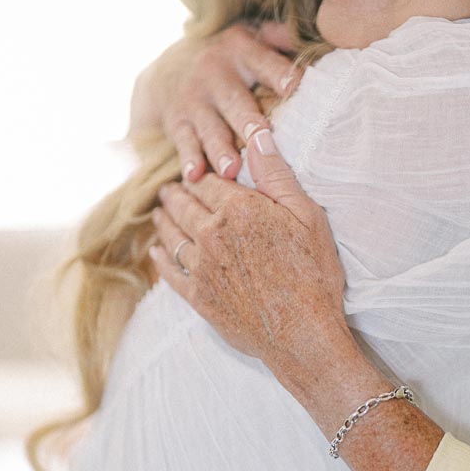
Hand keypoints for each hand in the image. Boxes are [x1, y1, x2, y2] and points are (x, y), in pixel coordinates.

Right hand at [129, 22, 301, 182]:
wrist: (168, 67)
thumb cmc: (227, 57)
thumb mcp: (249, 36)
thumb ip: (279, 36)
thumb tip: (322, 31)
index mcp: (240, 50)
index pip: (263, 61)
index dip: (278, 73)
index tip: (293, 86)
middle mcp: (215, 73)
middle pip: (235, 101)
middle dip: (248, 122)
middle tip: (262, 140)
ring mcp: (194, 100)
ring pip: (210, 127)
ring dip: (220, 149)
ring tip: (232, 169)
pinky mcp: (177, 121)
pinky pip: (183, 142)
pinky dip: (188, 159)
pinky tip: (194, 176)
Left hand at [149, 129, 348, 378]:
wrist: (302, 334)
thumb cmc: (314, 274)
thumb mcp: (307, 216)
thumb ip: (276, 175)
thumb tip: (257, 136)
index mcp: (239, 209)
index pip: (207, 183)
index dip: (199, 176)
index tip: (193, 173)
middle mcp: (212, 235)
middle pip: (184, 207)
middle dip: (175, 194)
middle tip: (167, 189)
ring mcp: (202, 267)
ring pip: (172, 236)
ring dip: (164, 221)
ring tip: (159, 213)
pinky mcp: (198, 297)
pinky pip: (170, 272)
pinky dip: (160, 258)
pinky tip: (155, 251)